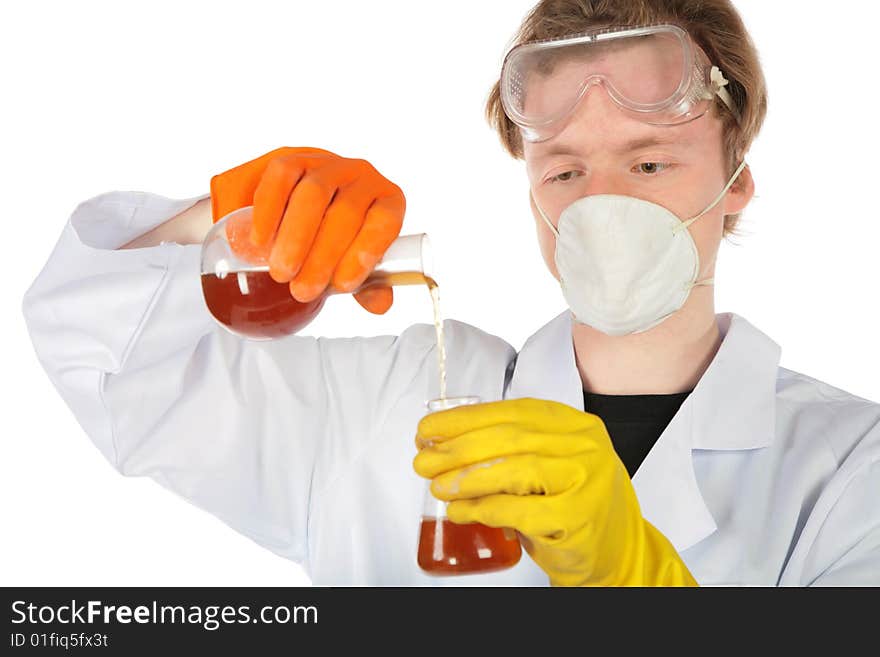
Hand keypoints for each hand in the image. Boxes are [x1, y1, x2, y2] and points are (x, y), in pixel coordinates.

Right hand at [210, 146, 405, 314]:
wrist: (301, 211)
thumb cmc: (336, 241)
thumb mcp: (354, 262)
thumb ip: (370, 285)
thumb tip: (380, 304)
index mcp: (387, 200)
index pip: (385, 221)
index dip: (365, 253)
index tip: (342, 286)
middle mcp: (363, 176)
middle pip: (345, 213)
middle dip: (322, 257)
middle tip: (303, 290)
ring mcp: (327, 163)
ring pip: (313, 195)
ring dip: (295, 237)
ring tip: (282, 272)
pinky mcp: (292, 157)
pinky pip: (281, 178)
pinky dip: (268, 211)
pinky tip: (260, 240)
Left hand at [413, 397, 697, 586]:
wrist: (617, 548)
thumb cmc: (572, 501)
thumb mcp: (547, 462)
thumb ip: (508, 449)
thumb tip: (443, 445)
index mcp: (573, 424)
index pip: (511, 412)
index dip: (464, 419)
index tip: (429, 429)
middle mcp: (584, 445)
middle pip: (508, 438)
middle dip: (457, 448)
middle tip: (424, 460)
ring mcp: (586, 480)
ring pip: (514, 469)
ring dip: (467, 478)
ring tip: (438, 486)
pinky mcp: (578, 516)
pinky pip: (519, 510)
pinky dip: (483, 509)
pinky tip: (461, 511)